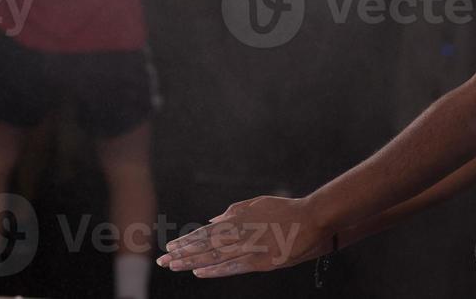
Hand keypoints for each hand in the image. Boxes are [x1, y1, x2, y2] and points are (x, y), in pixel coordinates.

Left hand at [157, 195, 331, 277]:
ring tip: (173, 266)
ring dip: (192, 261)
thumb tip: (213, 219)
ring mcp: (250, 245)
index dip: (187, 241)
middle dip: (182, 252)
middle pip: (205, 243)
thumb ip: (235, 211)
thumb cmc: (286, 210)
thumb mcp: (258, 204)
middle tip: (162, 260)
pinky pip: (233, 266)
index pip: (207, 231)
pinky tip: (199, 272)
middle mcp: (240, 231)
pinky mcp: (261, 260)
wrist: (313, 218)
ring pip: (214, 254)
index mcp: (238, 218)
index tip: (171, 248)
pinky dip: (215, 269)